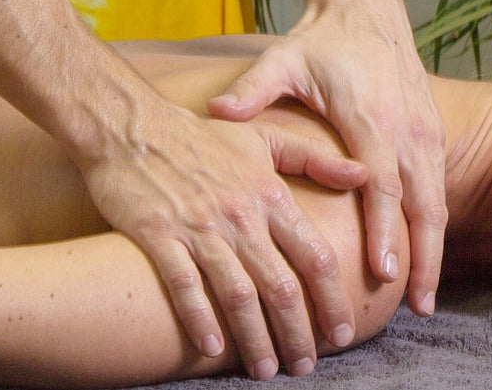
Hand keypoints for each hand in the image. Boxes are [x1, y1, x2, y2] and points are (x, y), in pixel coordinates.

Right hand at [85, 100, 366, 378]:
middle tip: (304, 366)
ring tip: (265, 368)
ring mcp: (197, 226)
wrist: (128, 125)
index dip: (334, 300)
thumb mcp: (260, 136)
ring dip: (255, 339)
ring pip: (238, 295)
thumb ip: (312, 157)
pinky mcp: (157, 233)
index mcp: (266, 194)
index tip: (340, 333)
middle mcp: (238, 215)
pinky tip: (211, 347)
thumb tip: (364, 176)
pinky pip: (184, 285)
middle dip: (298, 334)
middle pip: (281, 287)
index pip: (314, 256)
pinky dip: (200, 319)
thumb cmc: (194, 134)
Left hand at [208, 0, 445, 316]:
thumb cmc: (320, 42)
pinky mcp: (431, 131)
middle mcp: (405, 130)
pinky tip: (422, 255)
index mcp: (369, 120)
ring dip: (433, 249)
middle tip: (416, 306)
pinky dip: (433, 223)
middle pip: (423, 206)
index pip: (382, 187)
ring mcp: (424, 131)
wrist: (365, 10)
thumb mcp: (281, 60)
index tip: (382, 271)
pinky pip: (437, 185)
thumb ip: (251, 89)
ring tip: (423, 296)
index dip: (385, 231)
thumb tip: (215, 111)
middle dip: (422, 258)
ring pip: (437, 201)